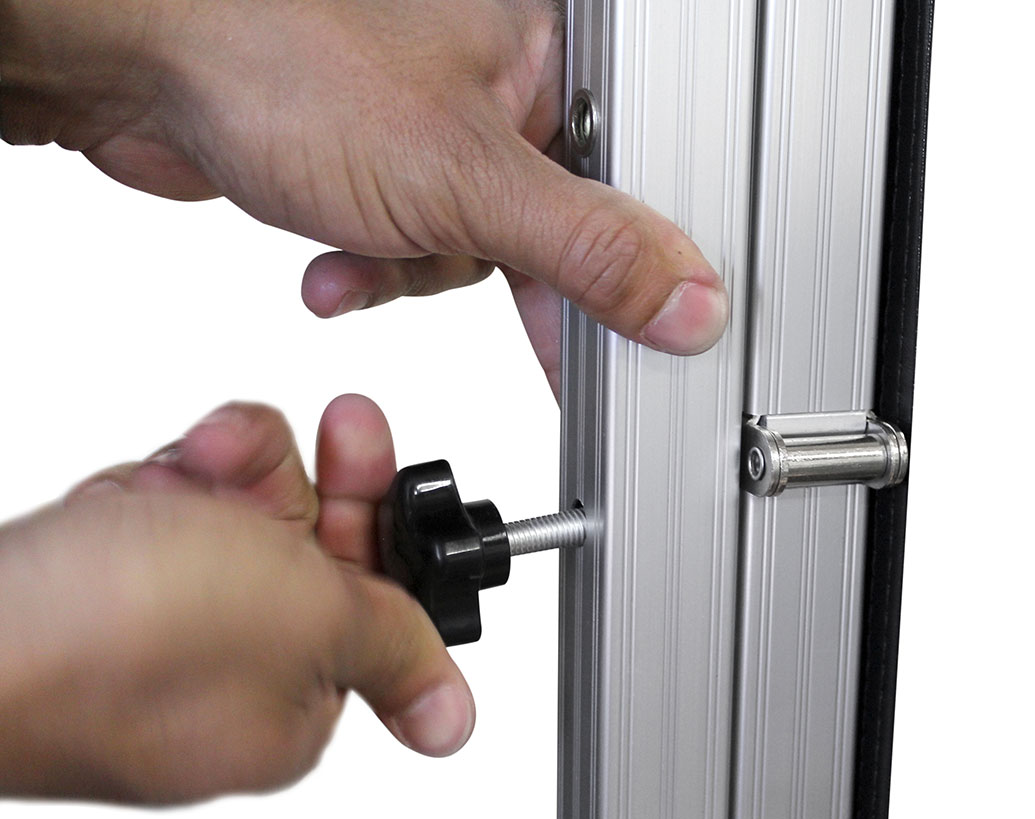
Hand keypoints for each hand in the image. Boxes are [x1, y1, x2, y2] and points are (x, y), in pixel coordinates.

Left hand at [0, 0, 728, 394]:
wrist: (143, 67)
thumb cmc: (286, 60)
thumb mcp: (470, 181)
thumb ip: (587, 250)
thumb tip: (682, 299)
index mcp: (551, 60)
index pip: (634, 184)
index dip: (630, 268)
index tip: (630, 334)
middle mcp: (503, 89)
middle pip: (557, 227)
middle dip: (495, 271)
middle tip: (480, 290)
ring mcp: (442, 132)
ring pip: (481, 251)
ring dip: (421, 271)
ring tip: (375, 247)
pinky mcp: (389, 170)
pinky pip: (419, 250)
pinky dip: (379, 269)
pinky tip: (341, 258)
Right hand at [0, 396, 472, 803]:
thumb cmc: (114, 637)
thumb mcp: (308, 622)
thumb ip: (394, 649)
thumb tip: (452, 721)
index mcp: (292, 705)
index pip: (374, 605)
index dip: (387, 524)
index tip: (382, 461)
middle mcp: (228, 676)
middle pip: (308, 551)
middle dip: (312, 479)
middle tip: (336, 427)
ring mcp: (158, 630)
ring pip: (237, 519)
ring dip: (238, 469)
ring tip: (207, 458)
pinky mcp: (99, 588)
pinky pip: (167, 515)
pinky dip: (170, 480)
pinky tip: (152, 477)